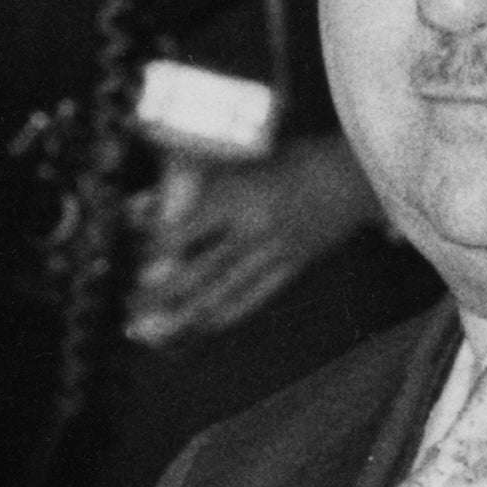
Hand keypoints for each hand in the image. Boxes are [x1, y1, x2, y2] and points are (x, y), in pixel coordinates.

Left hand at [126, 137, 377, 347]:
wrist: (360, 172)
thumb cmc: (294, 155)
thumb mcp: (241, 159)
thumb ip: (192, 184)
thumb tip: (141, 208)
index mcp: (243, 193)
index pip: (186, 229)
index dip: (153, 251)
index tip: (127, 262)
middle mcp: (257, 229)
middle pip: (198, 272)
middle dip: (159, 295)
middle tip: (126, 310)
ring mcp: (276, 254)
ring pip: (220, 293)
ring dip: (180, 315)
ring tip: (147, 330)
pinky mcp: (291, 270)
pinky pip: (250, 301)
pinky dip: (218, 317)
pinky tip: (194, 328)